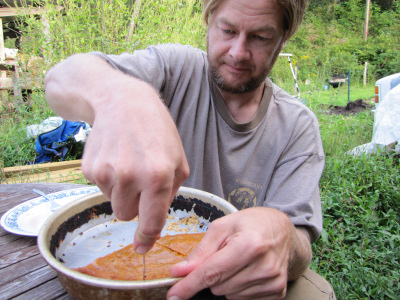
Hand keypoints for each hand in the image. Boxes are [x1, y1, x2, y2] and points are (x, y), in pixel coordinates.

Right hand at [45, 54, 189, 253]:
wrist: (122, 101)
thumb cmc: (157, 130)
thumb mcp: (178, 159)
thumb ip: (172, 192)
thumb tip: (155, 220)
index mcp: (158, 176)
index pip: (151, 221)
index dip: (147, 239)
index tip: (142, 248)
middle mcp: (130, 177)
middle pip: (127, 216)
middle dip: (135, 205)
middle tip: (140, 179)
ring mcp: (106, 172)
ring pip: (113, 203)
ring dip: (122, 191)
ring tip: (128, 163)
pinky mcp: (88, 168)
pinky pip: (100, 189)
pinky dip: (108, 179)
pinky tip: (115, 156)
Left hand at [168, 207, 310, 299]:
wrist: (282, 230)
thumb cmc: (250, 224)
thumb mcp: (222, 227)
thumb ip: (201, 251)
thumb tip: (179, 272)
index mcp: (249, 244)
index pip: (212, 272)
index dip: (189, 285)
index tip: (173, 294)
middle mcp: (264, 266)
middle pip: (218, 286)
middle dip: (212, 274)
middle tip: (223, 256)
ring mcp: (272, 281)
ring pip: (229, 295)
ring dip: (226, 281)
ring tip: (238, 261)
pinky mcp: (277, 292)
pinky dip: (238, 288)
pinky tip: (246, 271)